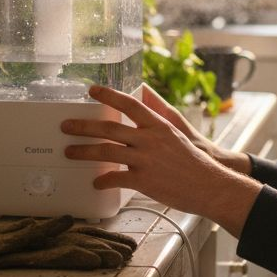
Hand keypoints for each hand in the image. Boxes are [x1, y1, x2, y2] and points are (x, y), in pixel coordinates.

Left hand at [62, 85, 261, 236]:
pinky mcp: (143, 181)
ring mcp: (145, 160)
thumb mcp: (179, 130)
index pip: (129, 104)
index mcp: (158, 125)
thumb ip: (159, 112)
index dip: (109, 96)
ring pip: (107, 152)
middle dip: (84, 127)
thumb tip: (145, 92)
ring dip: (84, 152)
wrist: (210, 185)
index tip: (92, 91)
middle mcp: (150, 140)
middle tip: (66, 126)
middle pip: (110, 129)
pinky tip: (95, 182)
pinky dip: (102, 180)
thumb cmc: (195, 159)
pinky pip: (115, 178)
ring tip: (70, 153)